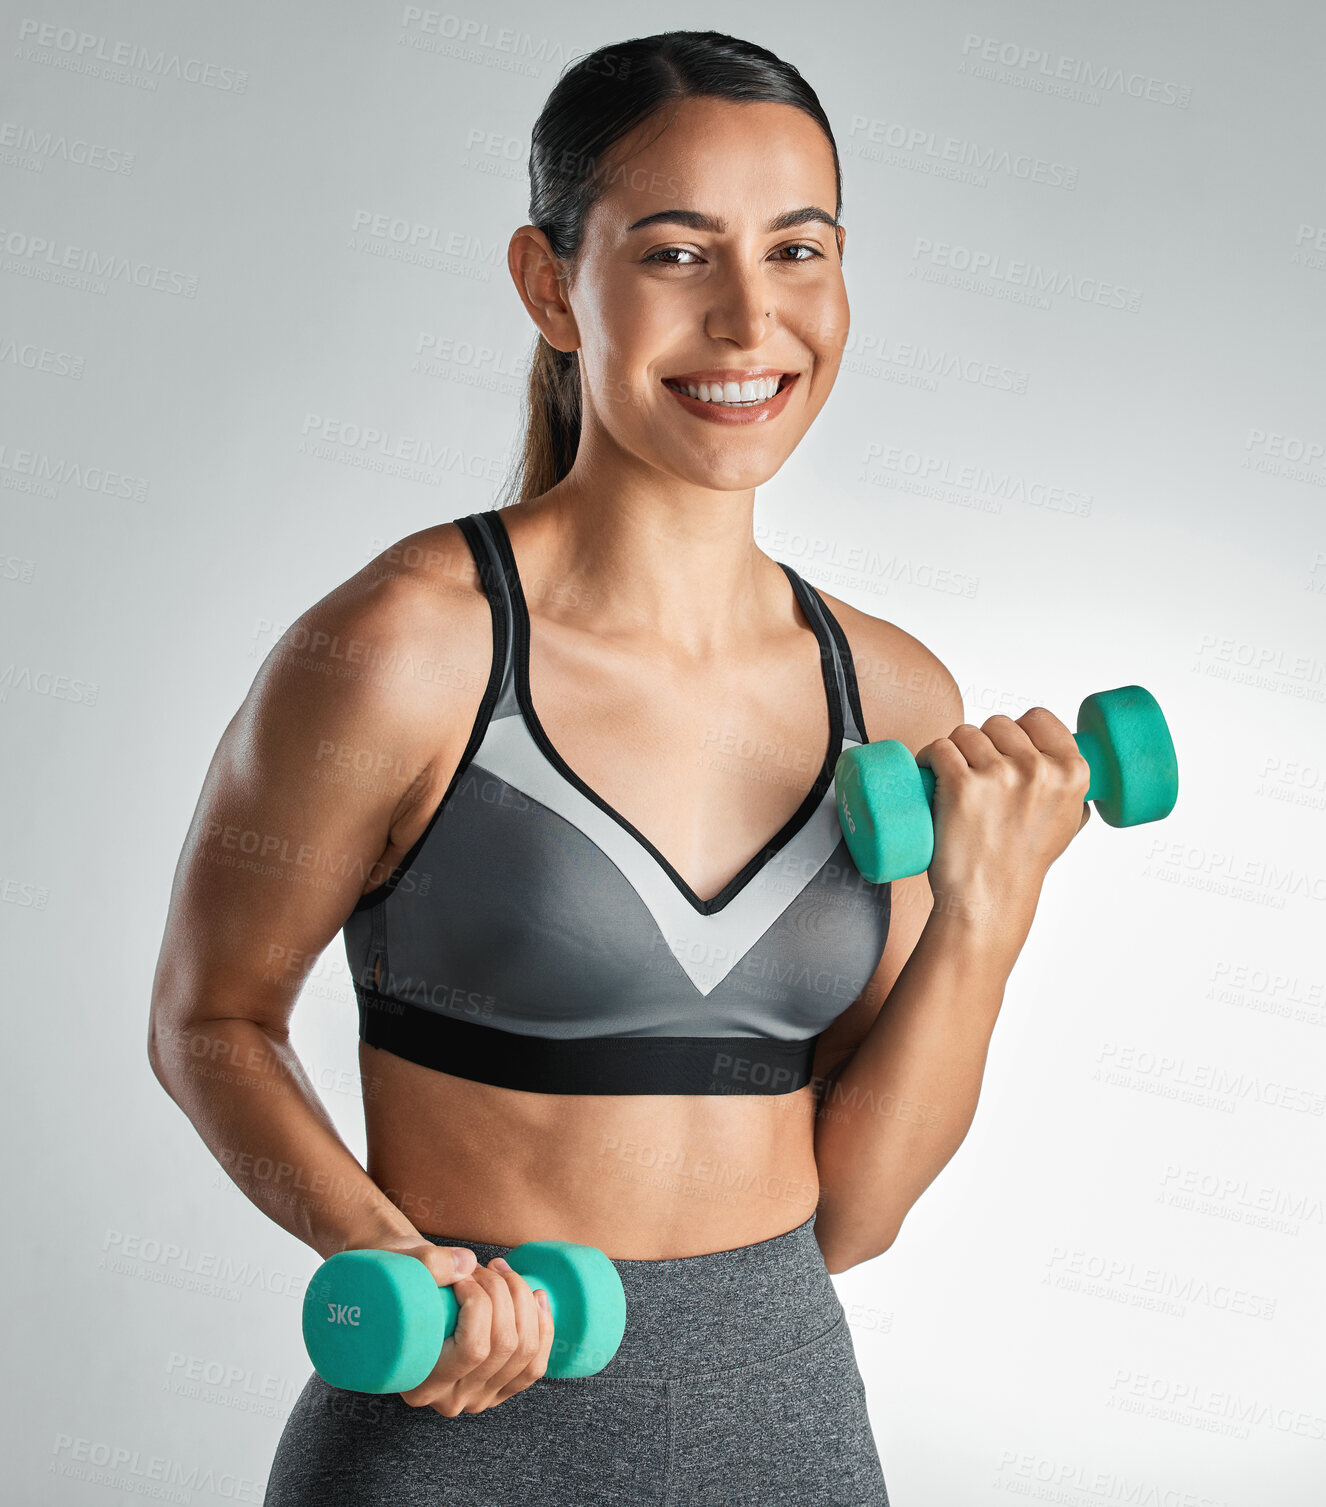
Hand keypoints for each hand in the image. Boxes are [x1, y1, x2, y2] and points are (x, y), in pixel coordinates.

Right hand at [397, 1254, 555, 1416]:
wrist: (400, 1302)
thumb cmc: (395, 1286)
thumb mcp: (397, 1268)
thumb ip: (427, 1263)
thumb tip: (467, 1264)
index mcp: (420, 1384)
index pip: (472, 1349)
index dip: (479, 1301)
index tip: (464, 1276)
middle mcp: (451, 1399)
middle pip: (504, 1345)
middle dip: (503, 1292)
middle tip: (485, 1267)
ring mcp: (479, 1397)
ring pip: (525, 1351)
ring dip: (523, 1301)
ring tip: (503, 1272)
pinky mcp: (500, 1388)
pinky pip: (536, 1365)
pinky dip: (543, 1326)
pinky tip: (536, 1296)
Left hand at [915, 708, 1091, 916]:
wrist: (989, 899)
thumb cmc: (1024, 864)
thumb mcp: (1067, 825)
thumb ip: (1073, 795)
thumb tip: (1069, 771)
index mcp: (1072, 773)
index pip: (1040, 718)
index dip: (1018, 728)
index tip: (1003, 746)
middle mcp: (1039, 770)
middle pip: (999, 724)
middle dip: (983, 742)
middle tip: (974, 772)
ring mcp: (1000, 775)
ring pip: (965, 732)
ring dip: (954, 750)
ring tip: (950, 776)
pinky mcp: (962, 785)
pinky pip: (940, 747)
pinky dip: (928, 756)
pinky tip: (928, 770)